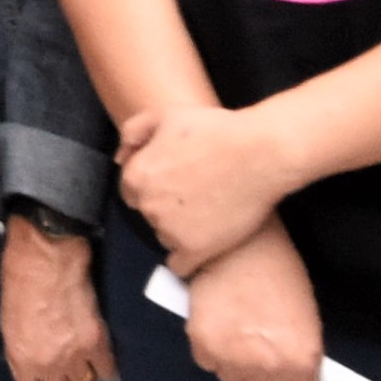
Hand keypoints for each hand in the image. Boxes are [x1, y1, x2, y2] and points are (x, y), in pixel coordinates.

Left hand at [0, 220, 110, 380]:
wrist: (46, 255)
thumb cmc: (19, 283)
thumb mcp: (9, 326)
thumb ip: (23, 354)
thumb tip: (35, 373)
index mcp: (21, 361)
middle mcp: (48, 365)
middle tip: (64, 377)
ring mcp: (74, 355)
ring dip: (83, 379)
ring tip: (78, 359)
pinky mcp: (98, 341)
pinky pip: (107, 370)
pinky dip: (103, 366)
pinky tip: (98, 352)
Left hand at [115, 93, 302, 277]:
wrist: (260, 153)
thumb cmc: (217, 130)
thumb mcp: (166, 115)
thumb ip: (133, 132)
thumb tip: (119, 158)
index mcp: (137, 176)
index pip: (131, 191)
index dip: (154, 185)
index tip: (176, 181)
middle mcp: (148, 206)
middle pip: (148, 214)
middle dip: (165, 206)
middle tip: (196, 193)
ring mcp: (170, 230)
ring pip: (164, 237)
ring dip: (179, 230)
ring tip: (209, 211)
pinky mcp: (195, 249)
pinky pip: (179, 266)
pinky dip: (187, 258)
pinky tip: (202, 245)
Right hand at [179, 230, 324, 380]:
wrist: (242, 242)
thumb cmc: (281, 273)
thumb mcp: (307, 319)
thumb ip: (304, 359)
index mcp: (301, 359)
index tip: (286, 369)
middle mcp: (267, 366)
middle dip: (260, 370)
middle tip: (260, 336)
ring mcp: (232, 358)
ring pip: (231, 378)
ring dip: (234, 359)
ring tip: (238, 323)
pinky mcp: (202, 344)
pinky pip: (208, 362)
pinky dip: (211, 347)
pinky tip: (219, 320)